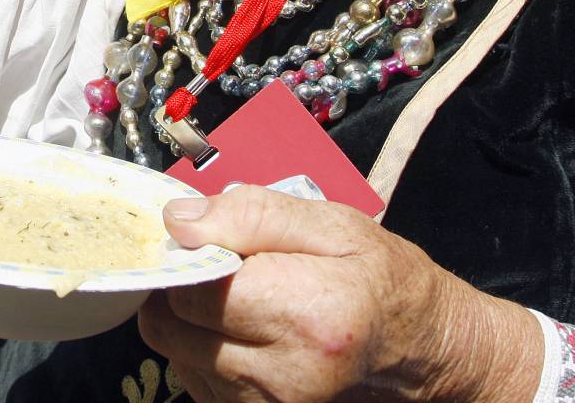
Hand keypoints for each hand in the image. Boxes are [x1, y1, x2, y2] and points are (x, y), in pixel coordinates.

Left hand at [138, 185, 541, 402]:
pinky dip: (201, 352)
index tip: (197, 241)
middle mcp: (285, 376)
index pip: (193, 292)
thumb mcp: (330, 223)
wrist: (425, 350)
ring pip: (178, 357)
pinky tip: (238, 330)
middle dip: (177, 290)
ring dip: (188, 324)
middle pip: (172, 329)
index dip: (182, 259)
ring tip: (233, 299)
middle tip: (209, 266)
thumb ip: (249, 214)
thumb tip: (178, 221)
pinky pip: (197, 382)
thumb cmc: (379, 277)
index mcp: (305, 315)